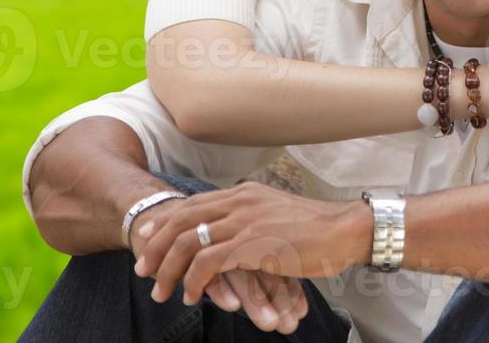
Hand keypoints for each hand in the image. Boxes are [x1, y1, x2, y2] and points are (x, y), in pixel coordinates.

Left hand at [130, 196, 308, 333]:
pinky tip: (192, 296)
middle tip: (143, 270)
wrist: (345, 230)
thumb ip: (249, 215)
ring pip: (189, 242)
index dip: (164, 221)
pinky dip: (195, 281)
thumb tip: (230, 228)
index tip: (145, 237)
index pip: (191, 204)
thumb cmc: (315, 227)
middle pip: (181, 220)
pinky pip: (209, 262)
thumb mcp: (274, 212)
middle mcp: (237, 202)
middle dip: (156, 246)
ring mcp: (244, 222)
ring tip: (162, 291)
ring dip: (170, 270)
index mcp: (241, 193)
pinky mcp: (253, 245)